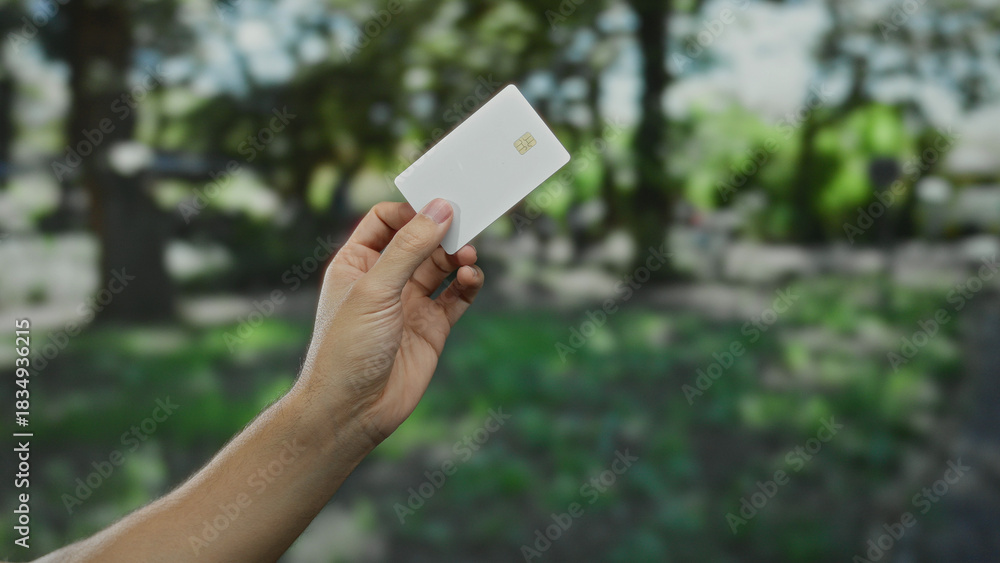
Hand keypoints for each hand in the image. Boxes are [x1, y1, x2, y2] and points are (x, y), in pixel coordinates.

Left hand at [297, 199, 483, 446]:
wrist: (352, 411)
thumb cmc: (347, 348)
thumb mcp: (375, 289)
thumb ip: (409, 247)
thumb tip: (440, 208)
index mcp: (357, 262)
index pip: (387, 219)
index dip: (412, 211)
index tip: (437, 208)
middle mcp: (384, 280)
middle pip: (420, 239)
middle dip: (443, 231)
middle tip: (466, 223)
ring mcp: (409, 303)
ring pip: (442, 266)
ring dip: (458, 256)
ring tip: (467, 258)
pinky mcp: (432, 328)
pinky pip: (457, 296)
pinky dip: (469, 284)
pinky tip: (471, 279)